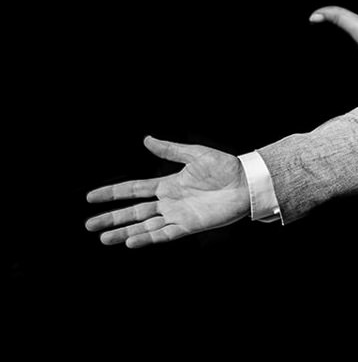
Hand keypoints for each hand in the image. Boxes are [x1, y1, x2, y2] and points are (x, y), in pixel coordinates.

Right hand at [85, 136, 248, 247]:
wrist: (247, 183)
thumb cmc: (225, 167)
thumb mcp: (195, 155)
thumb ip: (170, 150)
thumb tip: (147, 139)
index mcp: (168, 184)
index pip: (133, 190)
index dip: (112, 193)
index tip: (90, 197)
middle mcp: (169, 202)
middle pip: (134, 212)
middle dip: (111, 218)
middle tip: (88, 225)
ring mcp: (177, 215)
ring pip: (144, 226)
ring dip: (124, 232)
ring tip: (103, 238)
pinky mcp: (188, 226)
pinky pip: (164, 234)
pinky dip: (147, 238)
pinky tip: (130, 241)